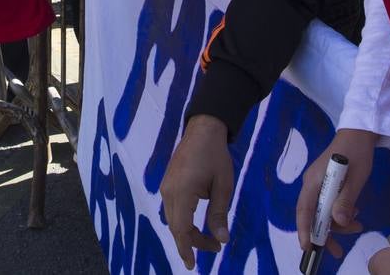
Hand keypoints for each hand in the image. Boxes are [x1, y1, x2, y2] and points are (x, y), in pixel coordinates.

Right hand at [159, 115, 233, 270]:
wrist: (203, 129)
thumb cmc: (216, 156)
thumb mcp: (223, 186)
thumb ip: (219, 214)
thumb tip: (222, 240)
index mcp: (182, 192)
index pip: (181, 229)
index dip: (186, 249)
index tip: (192, 266)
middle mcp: (169, 191)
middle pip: (176, 226)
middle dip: (192, 242)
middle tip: (215, 247)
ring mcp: (166, 186)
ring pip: (173, 218)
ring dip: (187, 231)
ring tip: (209, 238)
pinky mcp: (168, 182)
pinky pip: (172, 208)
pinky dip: (183, 220)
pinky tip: (196, 222)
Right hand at [296, 129, 376, 256]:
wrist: (359, 133)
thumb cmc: (356, 153)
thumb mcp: (355, 178)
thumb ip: (346, 200)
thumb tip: (339, 222)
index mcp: (314, 181)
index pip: (304, 209)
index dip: (304, 229)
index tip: (307, 247)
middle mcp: (311, 184)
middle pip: (312, 214)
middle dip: (325, 233)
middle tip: (338, 250)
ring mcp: (318, 184)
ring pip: (322, 212)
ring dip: (337, 223)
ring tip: (357, 224)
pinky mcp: (326, 184)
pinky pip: (328, 204)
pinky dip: (339, 213)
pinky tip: (353, 212)